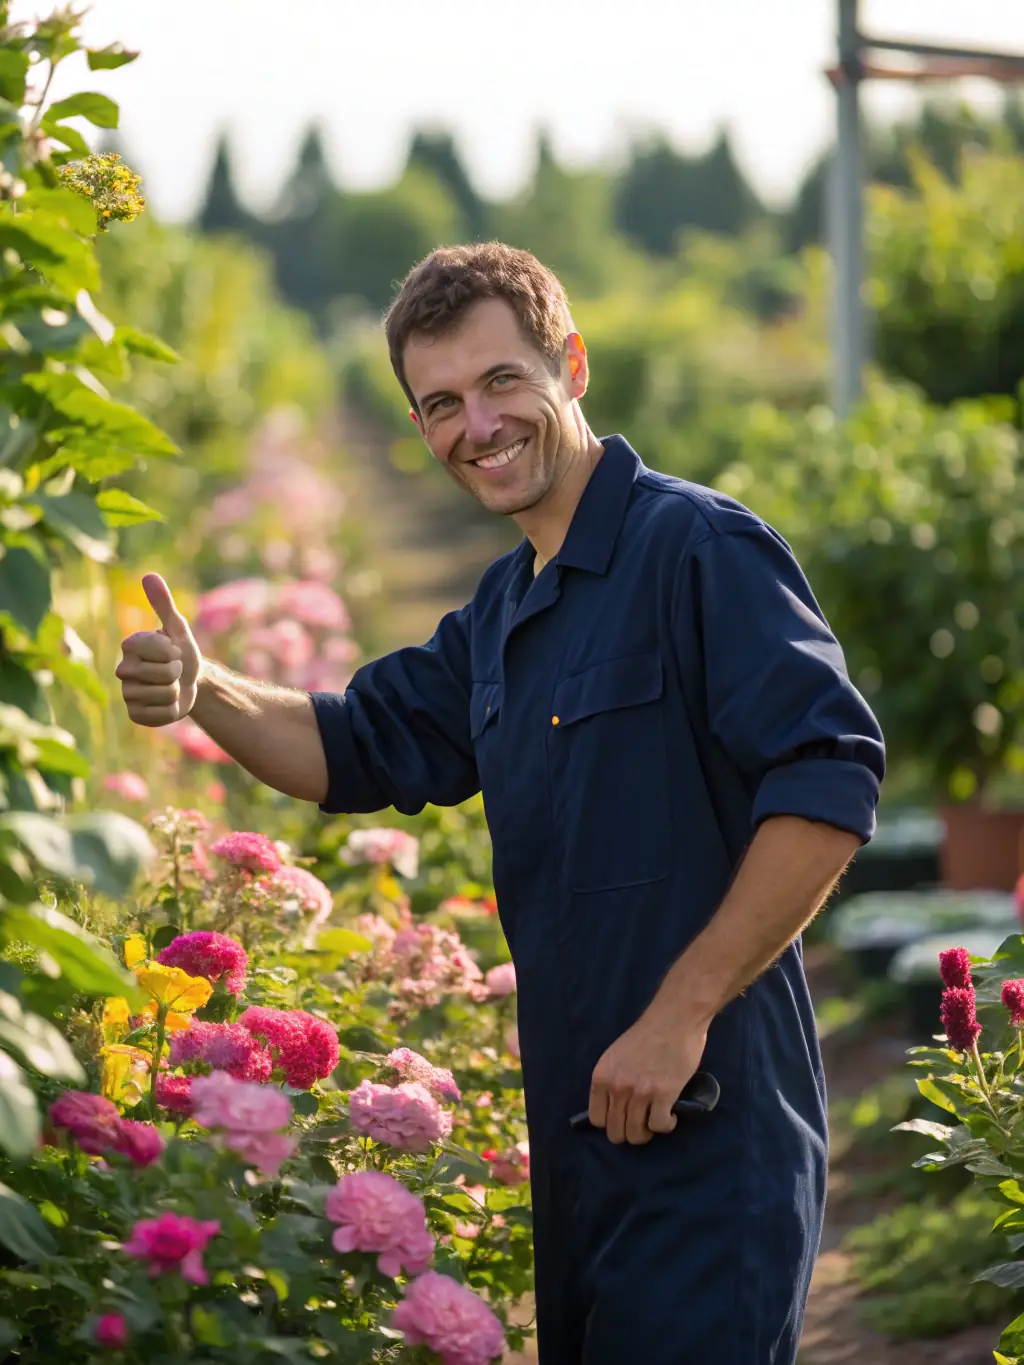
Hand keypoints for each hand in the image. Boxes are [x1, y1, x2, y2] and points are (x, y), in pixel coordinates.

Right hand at [116, 573, 202, 726]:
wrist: (189, 683)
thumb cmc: (181, 653)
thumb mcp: (178, 628)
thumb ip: (164, 604)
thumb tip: (149, 575)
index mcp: (130, 646)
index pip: (161, 651)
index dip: (175, 652)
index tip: (173, 651)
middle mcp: (123, 670)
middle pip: (164, 675)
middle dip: (178, 672)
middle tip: (173, 670)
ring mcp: (127, 694)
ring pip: (166, 695)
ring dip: (177, 691)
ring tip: (171, 686)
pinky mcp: (136, 715)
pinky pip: (164, 715)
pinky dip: (174, 710)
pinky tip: (167, 704)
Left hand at [588, 1011, 707, 1144]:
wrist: (674, 1018)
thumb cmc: (647, 1034)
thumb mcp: (616, 1056)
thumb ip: (612, 1079)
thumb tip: (614, 1107)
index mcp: (601, 1076)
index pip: (597, 1119)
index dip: (611, 1122)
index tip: (624, 1117)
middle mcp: (617, 1087)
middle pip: (616, 1132)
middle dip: (629, 1132)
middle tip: (642, 1122)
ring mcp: (639, 1092)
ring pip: (637, 1134)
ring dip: (648, 1132)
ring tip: (656, 1119)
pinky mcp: (663, 1095)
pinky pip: (659, 1126)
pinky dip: (666, 1125)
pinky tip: (671, 1116)